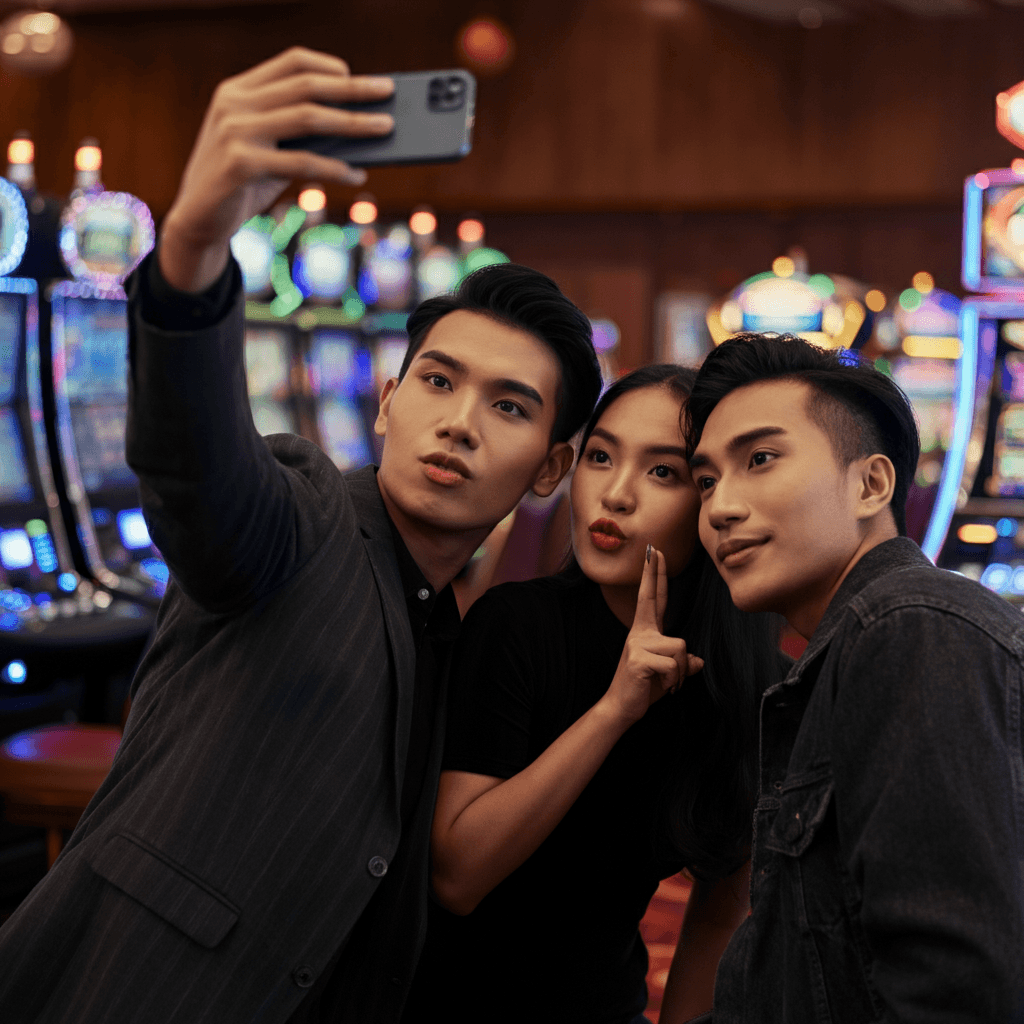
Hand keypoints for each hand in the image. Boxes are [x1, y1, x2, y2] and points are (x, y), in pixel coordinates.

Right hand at [160, 47, 393, 291]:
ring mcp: (234, 132)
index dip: (329, 66)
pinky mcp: (240, 165)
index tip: (358, 76)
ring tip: (385, 128)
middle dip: (353, 89)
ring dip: (354, 123)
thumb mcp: (267, 150)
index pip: (290, 61)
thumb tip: (356, 130)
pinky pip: (302, 162)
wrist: (198, 222)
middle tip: (387, 92)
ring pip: (308, 118)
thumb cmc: (240, 185)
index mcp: (237, 91)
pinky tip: (357, 174)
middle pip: (306, 86)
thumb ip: (297, 135)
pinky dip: (336, 168)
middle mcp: (233, 104)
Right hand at [601, 545, 703, 726]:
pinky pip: (674, 666)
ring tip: (667, 682)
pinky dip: (674, 681)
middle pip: (652, 598)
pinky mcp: (639, 659)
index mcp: (645, 632)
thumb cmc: (644, 688)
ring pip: (680, 648)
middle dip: (654, 572)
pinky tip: (663, 686)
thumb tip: (698, 661)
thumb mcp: (669, 674)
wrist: (622, 707)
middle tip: (655, 548)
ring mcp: (637, 644)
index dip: (655, 576)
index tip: (654, 553)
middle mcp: (640, 633)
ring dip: (680, 672)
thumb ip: (682, 663)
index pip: (653, 598)